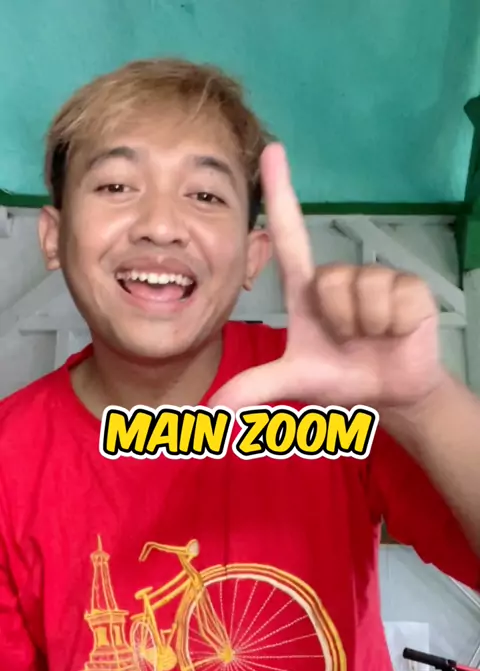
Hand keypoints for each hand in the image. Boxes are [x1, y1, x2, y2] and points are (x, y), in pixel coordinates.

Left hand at [209, 143, 444, 410]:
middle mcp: (339, 276)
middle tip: (347, 340)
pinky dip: (393, 326)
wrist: (389, 393)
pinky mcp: (410, 289)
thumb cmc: (339, 376)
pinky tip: (395, 332)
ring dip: (365, 326)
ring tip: (371, 337)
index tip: (272, 150)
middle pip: (330, 283)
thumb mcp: (295, 380)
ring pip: (362, 292)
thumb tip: (213, 410)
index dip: (280, 192)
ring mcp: (376, 279)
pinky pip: (394, 301)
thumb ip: (254, 389)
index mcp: (307, 289)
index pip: (290, 233)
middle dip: (338, 321)